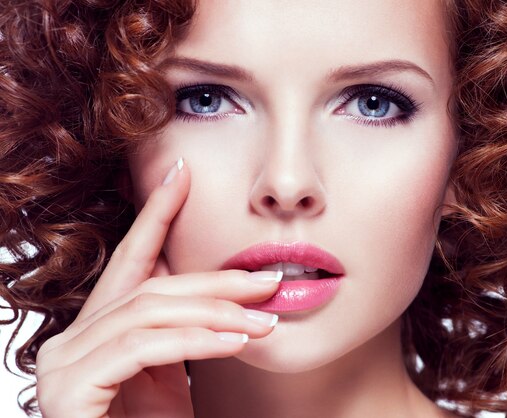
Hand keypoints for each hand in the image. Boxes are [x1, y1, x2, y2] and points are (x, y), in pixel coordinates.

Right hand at [35, 159, 281, 417]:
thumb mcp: (174, 373)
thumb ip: (182, 330)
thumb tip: (222, 295)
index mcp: (99, 330)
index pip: (129, 259)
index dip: (155, 213)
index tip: (181, 175)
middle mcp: (71, 340)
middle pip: (150, 286)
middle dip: (215, 279)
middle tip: (269, 278)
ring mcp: (62, 365)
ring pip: (148, 310)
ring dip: (217, 312)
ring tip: (266, 318)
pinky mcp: (68, 390)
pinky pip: (142, 347)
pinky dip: (196, 339)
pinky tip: (237, 341)